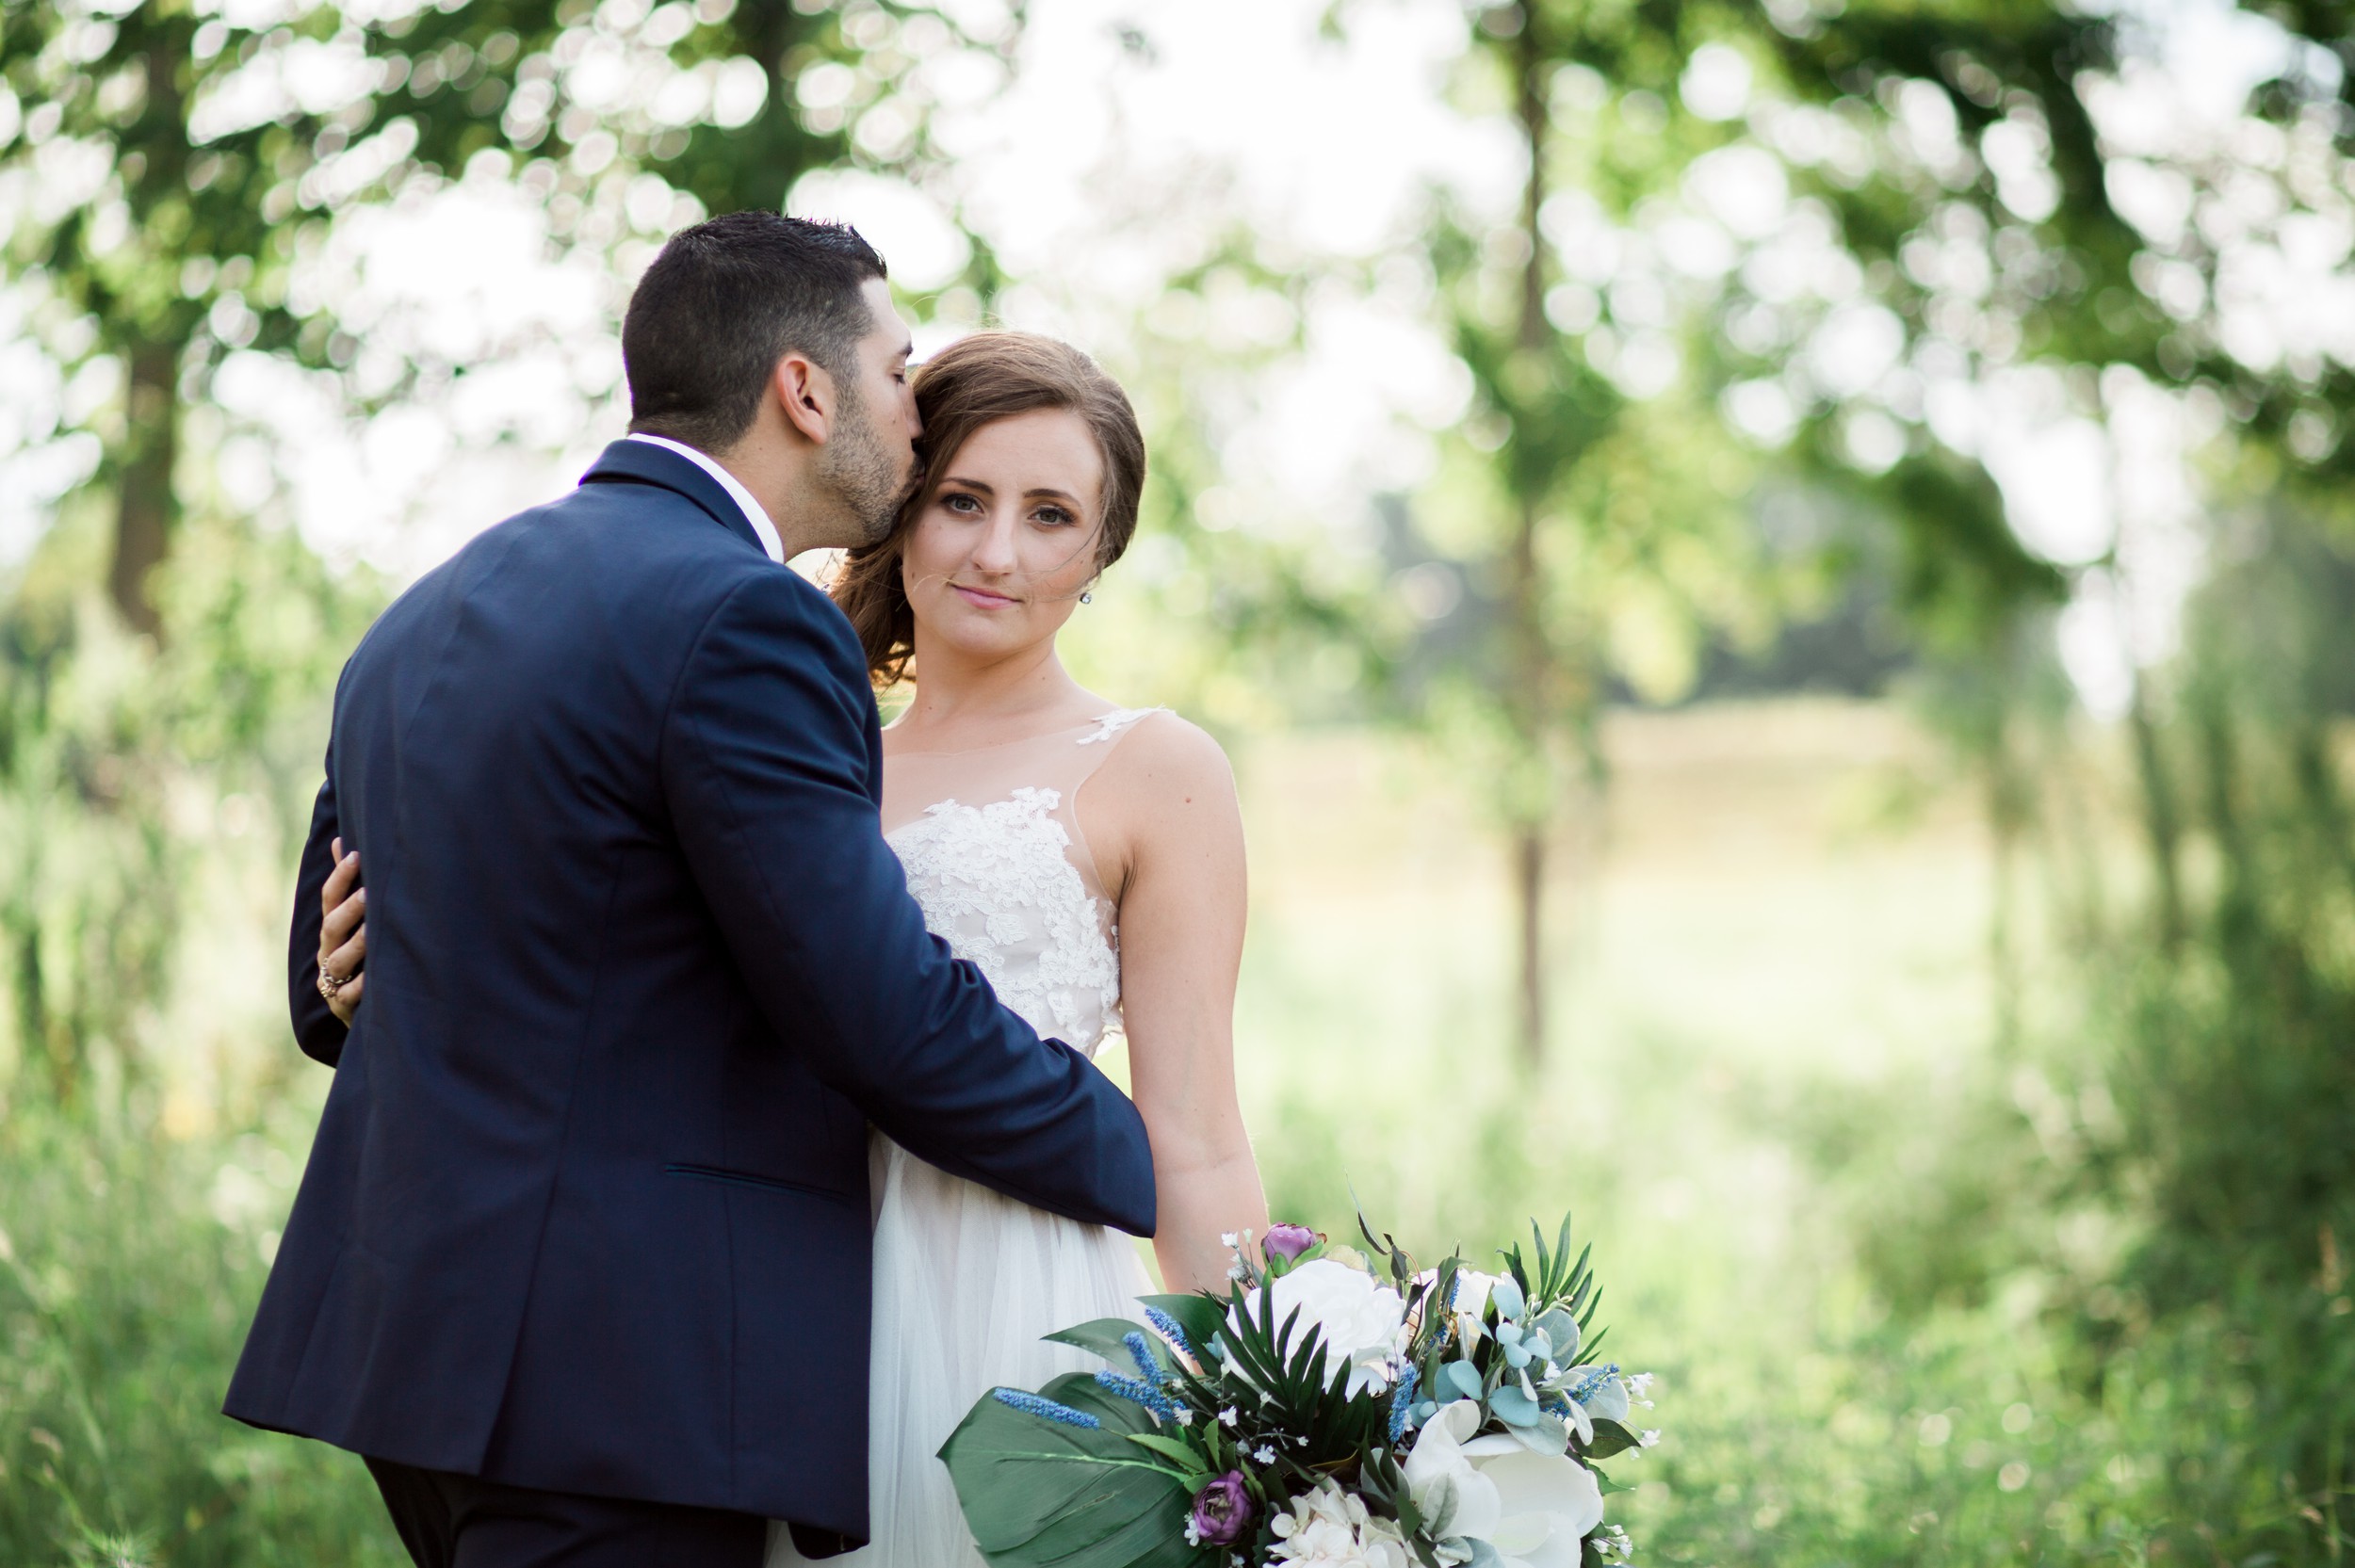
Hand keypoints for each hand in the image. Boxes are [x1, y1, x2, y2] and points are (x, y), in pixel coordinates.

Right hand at [317, 836, 366, 1024]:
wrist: (357, 1007)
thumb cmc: (361, 955)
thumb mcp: (354, 921)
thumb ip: (348, 885)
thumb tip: (341, 842)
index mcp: (332, 929)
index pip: (330, 899)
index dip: (340, 877)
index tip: (355, 855)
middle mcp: (328, 951)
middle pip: (333, 927)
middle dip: (350, 909)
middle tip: (369, 893)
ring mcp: (333, 979)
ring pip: (340, 960)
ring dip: (357, 944)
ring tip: (374, 930)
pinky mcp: (342, 1005)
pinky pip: (350, 995)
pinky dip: (361, 986)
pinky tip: (375, 976)